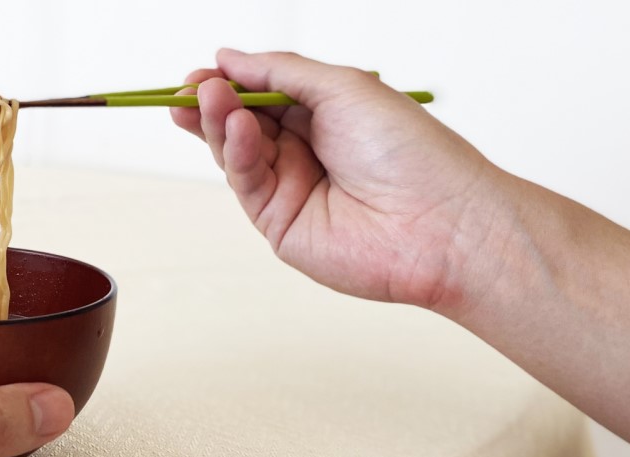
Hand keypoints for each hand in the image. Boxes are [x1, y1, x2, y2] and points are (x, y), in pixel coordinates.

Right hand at [172, 49, 512, 311]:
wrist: (440, 223)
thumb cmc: (409, 150)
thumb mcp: (343, 87)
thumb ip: (281, 71)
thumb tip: (231, 57)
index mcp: (324, 116)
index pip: (262, 94)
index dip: (230, 82)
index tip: (203, 71)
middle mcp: (305, 152)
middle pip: (240, 124)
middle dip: (212, 103)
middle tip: (190, 87)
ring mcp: (290, 190)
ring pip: (236, 153)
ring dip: (219, 122)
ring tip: (211, 98)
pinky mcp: (280, 226)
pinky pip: (247, 183)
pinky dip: (237, 152)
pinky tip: (239, 128)